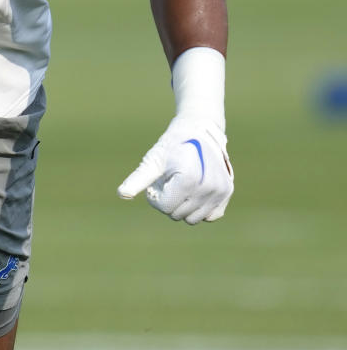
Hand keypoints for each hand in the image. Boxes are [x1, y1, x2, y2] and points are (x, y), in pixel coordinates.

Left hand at [117, 115, 233, 223]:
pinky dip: (200, 208)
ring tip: (182, 184)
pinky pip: (209, 216)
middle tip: (171, 179)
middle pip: (177, 214)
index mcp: (189, 179)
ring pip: (192, 218)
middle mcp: (208, 187)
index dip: (155, 196)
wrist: (200, 130)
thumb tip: (122, 194)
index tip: (158, 180)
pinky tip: (195, 190)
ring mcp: (221, 191)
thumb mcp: (153, 161)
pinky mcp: (227, 193)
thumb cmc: (172, 146)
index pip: (165, 207)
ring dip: (183, 205)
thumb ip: (138, 179)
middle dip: (169, 200)